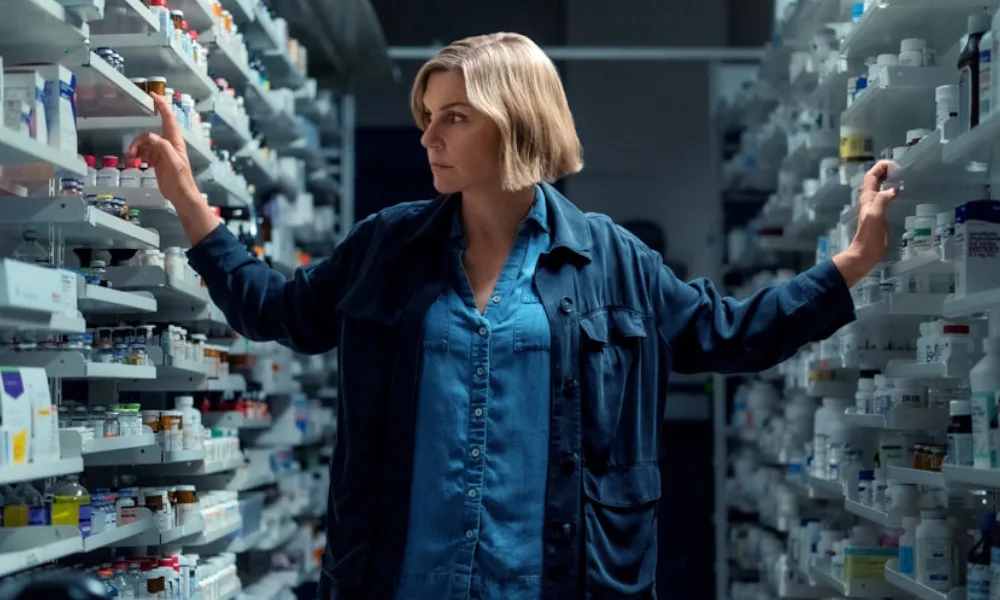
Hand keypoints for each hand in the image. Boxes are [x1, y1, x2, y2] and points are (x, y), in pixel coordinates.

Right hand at [126, 93, 202, 206]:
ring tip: (131, 158)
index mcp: (175, 142)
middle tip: (132, 151)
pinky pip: (144, 152)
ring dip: (136, 148)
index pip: (169, 119)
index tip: (153, 95)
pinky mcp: (156, 160)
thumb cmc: (181, 181)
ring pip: (144, 143)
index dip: (162, 106)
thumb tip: (151, 136)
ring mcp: (162, 152)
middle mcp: (168, 144)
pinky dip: (137, 154)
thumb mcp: (174, 164)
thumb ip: (163, 148)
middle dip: (139, 140)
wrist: (181, 196)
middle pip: (150, 134)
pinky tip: (133, 160)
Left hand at [832, 160, 898, 286]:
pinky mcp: (881, 216)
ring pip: (882, 188)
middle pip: (876, 180)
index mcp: (867, 198)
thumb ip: (882, 200)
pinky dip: (894, 192)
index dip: (880, 167)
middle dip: (887, 171)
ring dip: (891, 180)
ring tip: (906, 178)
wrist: (866, 253)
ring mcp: (876, 208)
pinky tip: (904, 195)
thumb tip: (894, 188)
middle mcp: (870, 200)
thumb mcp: (875, 215)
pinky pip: (887, 199)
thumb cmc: (869, 235)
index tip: (895, 165)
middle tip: (903, 169)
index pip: (871, 176)